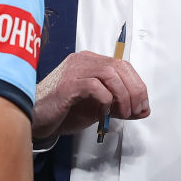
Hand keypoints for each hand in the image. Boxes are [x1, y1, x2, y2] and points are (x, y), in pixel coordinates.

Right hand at [32, 51, 149, 140]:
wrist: (36, 119)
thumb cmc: (64, 111)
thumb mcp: (98, 108)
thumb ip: (119, 106)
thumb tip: (143, 110)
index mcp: (90, 62)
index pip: (122, 65)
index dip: (137, 85)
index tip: (143, 105)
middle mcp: (83, 61)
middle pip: (119, 67)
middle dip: (134, 90)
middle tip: (136, 111)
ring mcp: (73, 70)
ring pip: (109, 73)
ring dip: (122, 95)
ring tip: (122, 113)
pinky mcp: (67, 85)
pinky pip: (94, 86)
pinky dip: (105, 100)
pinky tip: (102, 112)